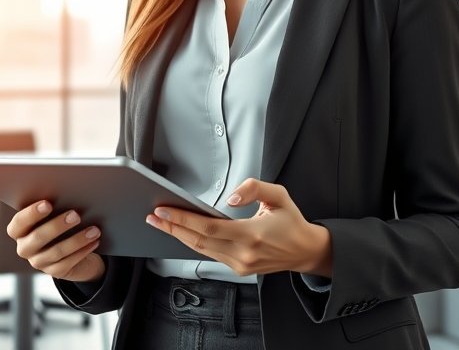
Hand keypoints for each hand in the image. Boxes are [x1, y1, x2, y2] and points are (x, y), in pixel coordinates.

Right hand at [7, 200, 105, 282]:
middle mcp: (25, 248)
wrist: (72, 248)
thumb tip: (67, 195)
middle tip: (76, 215)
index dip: (31, 214)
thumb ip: (52, 207)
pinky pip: (69, 262)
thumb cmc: (59, 223)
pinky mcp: (54, 272)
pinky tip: (94, 242)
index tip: (48, 204)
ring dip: (77, 240)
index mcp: (19, 230)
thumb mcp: (52, 215)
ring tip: (94, 230)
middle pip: (38, 238)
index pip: (19, 222)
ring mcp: (38, 262)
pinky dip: (83, 251)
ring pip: (57, 251)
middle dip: (57, 226)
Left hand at [146, 178, 332, 276]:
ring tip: (161, 223)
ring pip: (202, 250)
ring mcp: (240, 265)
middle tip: (153, 216)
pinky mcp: (239, 270)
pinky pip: (210, 255)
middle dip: (173, 228)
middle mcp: (244, 254)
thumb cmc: (292, 222)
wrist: (306, 251)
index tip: (163, 210)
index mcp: (253, 235)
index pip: (209, 227)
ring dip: (179, 236)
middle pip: (199, 241)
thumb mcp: (279, 196)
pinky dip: (194, 243)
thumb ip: (254, 188)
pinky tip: (182, 232)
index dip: (183, 219)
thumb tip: (230, 198)